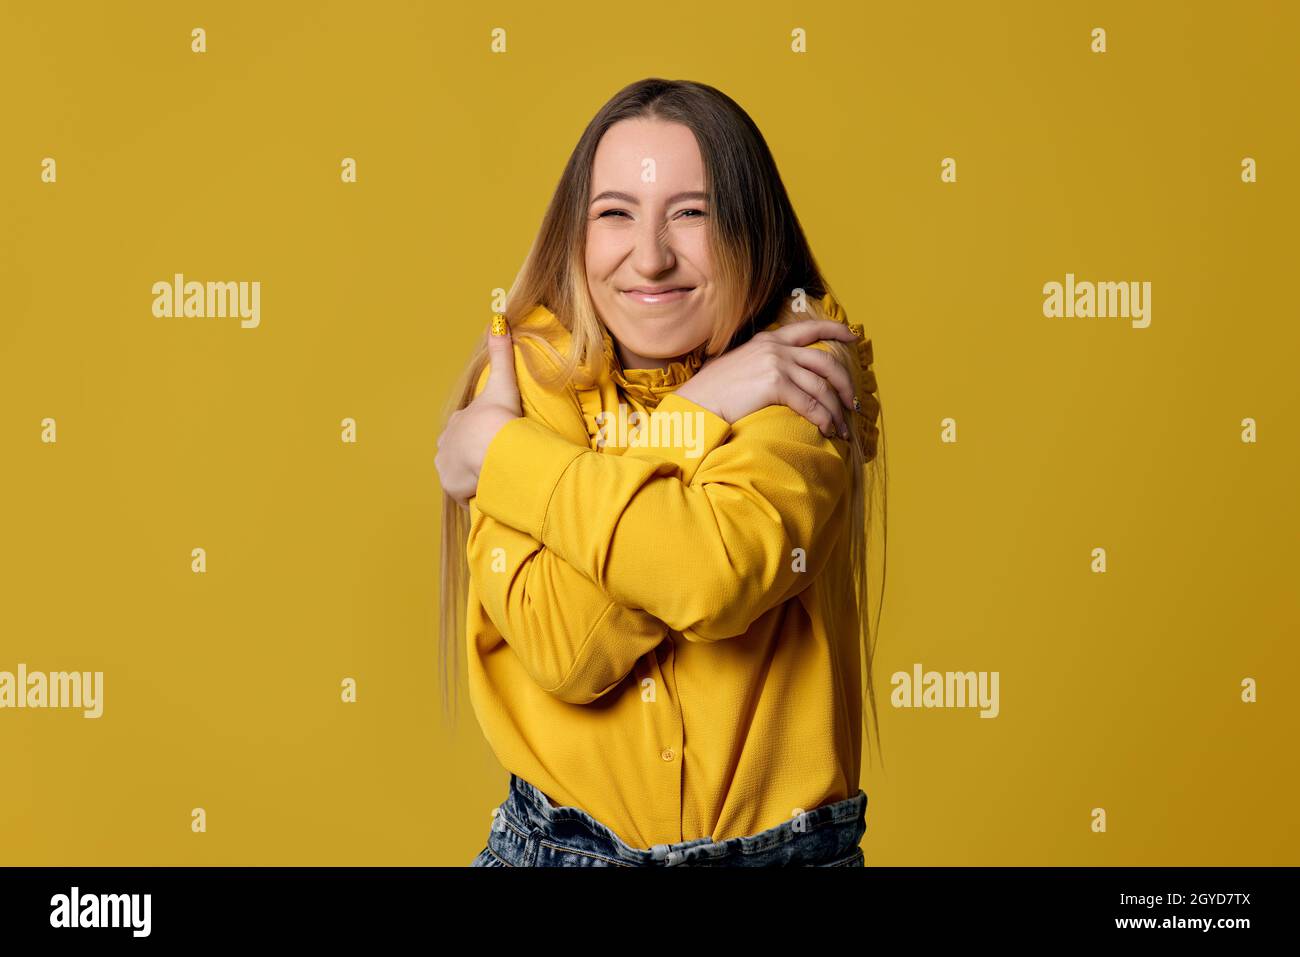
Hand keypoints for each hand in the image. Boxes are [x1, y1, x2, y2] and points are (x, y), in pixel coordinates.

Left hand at [435, 322, 521, 505]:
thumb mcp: (501, 381)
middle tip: (496, 458)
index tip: (496, 439)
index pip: (466, 428)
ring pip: (460, 471)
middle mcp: (445, 443)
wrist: (492, 446)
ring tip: (494, 475)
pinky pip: (463, 492)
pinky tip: (489, 488)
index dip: (481, 433)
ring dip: (473, 474)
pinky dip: (474, 492)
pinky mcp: (451, 486)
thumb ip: (500, 352)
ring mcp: (446, 466)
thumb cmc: (498, 414)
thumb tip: (498, 318)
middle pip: (460, 451)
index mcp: (457, 422)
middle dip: (474, 455)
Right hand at [674, 319, 861, 438]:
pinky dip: (823, 418)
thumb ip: (764, 363)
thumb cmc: (714, 393)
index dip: (835, 330)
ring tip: (841, 428)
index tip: (853, 337)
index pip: (809, 327)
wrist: (696, 405)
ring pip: (822, 386)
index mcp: (767, 340)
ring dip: (836, 410)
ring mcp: (775, 364)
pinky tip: (827, 430)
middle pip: (825, 361)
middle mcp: (774, 347)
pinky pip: (810, 404)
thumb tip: (787, 378)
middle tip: (853, 402)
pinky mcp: (774, 384)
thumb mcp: (740, 366)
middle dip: (845, 383)